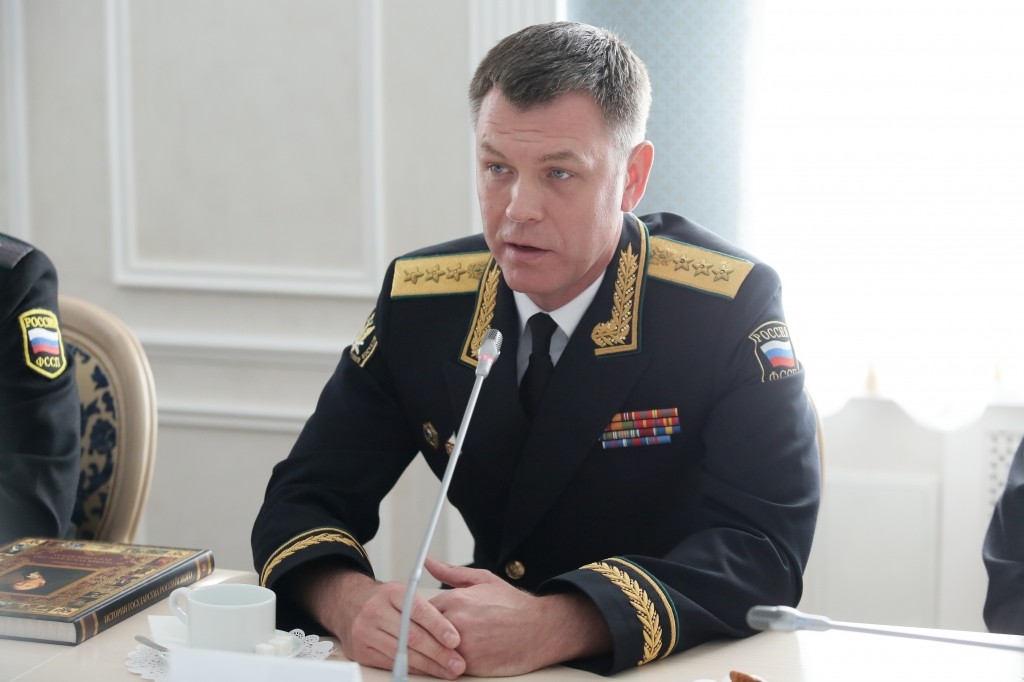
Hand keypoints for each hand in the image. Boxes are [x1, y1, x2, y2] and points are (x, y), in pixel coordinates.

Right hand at [298, 567, 465, 678]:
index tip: (455, 640)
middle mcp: (375, 610)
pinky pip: (391, 663)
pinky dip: (412, 669)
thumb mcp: (404, 591)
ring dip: (429, 665)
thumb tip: (453, 626)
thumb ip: (426, 606)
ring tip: (447, 670)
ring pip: (402, 653)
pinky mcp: (360, 651)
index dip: (439, 627)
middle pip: (411, 636)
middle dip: (438, 653)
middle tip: (457, 663)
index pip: (419, 611)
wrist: (348, 604)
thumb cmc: (385, 600)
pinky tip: (427, 670)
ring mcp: (365, 632)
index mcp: (392, 592)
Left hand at [425, 557, 610, 675]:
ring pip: (431, 650)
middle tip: (426, 636)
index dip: (420, 615)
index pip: (419, 609)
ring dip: (431, 650)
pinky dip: (444, 664)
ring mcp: (462, 645)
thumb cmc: (513, 606)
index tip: (423, 619)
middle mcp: (456, 621)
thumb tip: (428, 562)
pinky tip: (450, 659)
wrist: (539, 630)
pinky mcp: (469, 665)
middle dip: (422, 634)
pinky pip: (445, 666)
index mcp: (456, 599)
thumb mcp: (483, 580)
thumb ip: (451, 572)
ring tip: (439, 648)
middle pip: (422, 631)